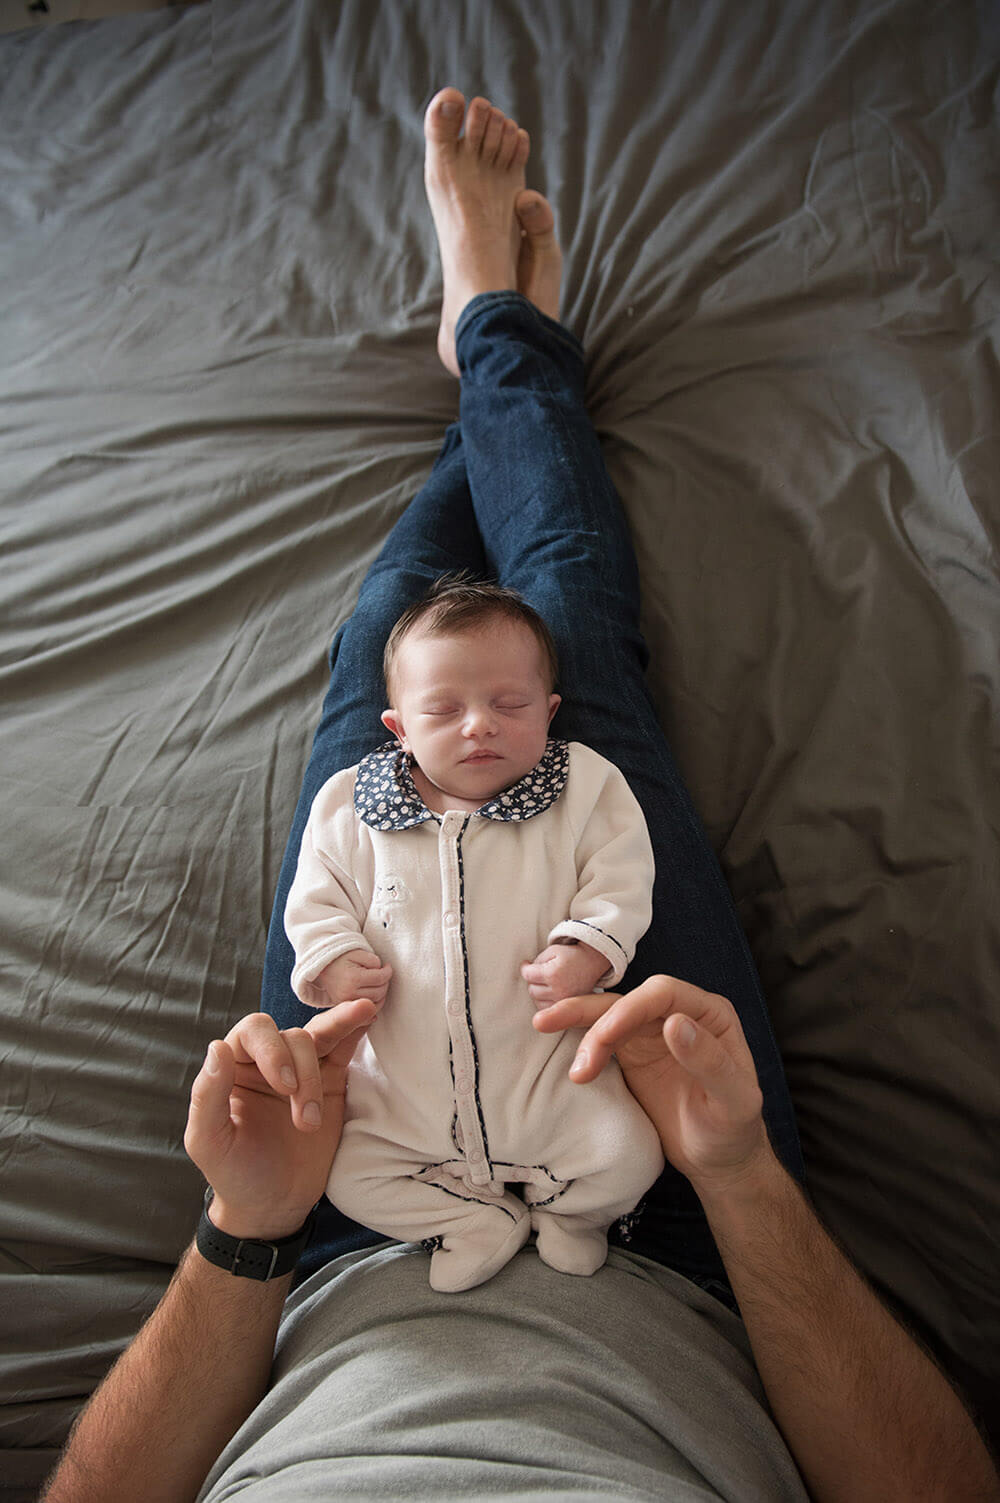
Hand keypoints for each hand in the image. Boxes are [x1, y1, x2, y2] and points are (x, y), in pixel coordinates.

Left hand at [183, 1001, 375, 1238]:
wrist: (273, 1205)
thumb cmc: (234, 1173)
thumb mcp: (209, 1142)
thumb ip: (207, 1095)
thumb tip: (217, 1048)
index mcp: (234, 1067)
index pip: (253, 1032)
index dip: (272, 1049)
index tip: (284, 1087)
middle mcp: (268, 1060)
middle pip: (291, 1036)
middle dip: (304, 1073)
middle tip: (305, 1119)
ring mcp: (302, 1069)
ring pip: (320, 1036)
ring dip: (330, 1053)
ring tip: (336, 1076)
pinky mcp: (331, 1082)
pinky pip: (344, 1046)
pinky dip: (354, 1027)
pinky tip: (367, 1012)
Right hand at [316, 948, 392, 1008]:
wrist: (323, 966)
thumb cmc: (342, 957)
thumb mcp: (358, 953)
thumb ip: (373, 961)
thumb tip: (384, 974)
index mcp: (353, 979)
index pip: (380, 978)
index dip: (388, 971)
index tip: (387, 966)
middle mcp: (348, 994)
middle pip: (379, 992)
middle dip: (385, 982)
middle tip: (383, 974)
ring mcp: (346, 1003)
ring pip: (375, 1004)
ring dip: (381, 994)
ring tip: (379, 983)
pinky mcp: (345, 1008)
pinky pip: (365, 1013)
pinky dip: (374, 1005)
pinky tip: (375, 996)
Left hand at [520, 941, 609, 1004]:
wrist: (592, 962)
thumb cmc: (571, 955)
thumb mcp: (553, 950)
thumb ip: (537, 961)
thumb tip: (526, 972)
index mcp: (553, 974)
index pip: (528, 975)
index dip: (525, 968)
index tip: (526, 964)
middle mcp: (559, 990)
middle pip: (532, 990)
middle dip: (533, 980)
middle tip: (540, 972)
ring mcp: (564, 1000)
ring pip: (537, 1001)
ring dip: (537, 992)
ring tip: (545, 982)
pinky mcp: (568, 1006)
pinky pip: (547, 1009)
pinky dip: (544, 1002)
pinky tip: (548, 992)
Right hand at [532, 974, 769, 1193]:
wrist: (717, 1159)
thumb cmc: (734, 1129)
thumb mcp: (734, 1101)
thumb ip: (709, 1061)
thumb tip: (673, 1022)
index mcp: (710, 1014)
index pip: (663, 994)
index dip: (630, 1008)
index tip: (606, 1035)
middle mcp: (679, 1014)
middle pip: (629, 1001)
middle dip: (595, 1018)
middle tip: (570, 1048)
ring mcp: (652, 1033)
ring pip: (609, 1016)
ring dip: (579, 1028)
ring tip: (550, 1039)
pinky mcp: (632, 1054)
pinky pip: (601, 1037)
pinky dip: (579, 1041)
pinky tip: (558, 1045)